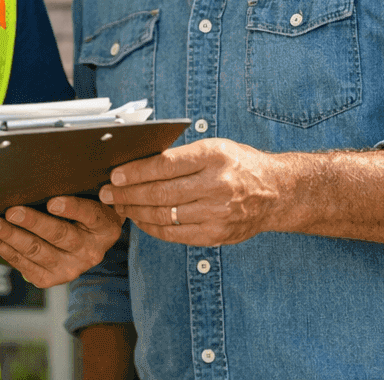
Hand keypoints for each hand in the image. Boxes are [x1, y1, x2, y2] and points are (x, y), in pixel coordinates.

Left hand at [0, 197, 123, 287]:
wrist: (87, 244)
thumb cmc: (85, 213)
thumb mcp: (92, 199)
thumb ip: (77, 189)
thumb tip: (44, 172)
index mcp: (104, 228)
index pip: (90, 215)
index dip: (71, 208)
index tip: (53, 201)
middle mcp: (90, 252)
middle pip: (59, 235)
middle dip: (32, 222)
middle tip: (11, 211)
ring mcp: (70, 269)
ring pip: (36, 251)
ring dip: (9, 236)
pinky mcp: (49, 279)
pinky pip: (22, 264)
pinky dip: (2, 249)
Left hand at [100, 138, 283, 245]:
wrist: (276, 192)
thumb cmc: (239, 164)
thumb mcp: (215, 148)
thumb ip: (181, 156)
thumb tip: (137, 164)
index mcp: (214, 156)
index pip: (165, 165)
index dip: (136, 172)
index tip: (114, 175)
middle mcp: (217, 185)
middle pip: (161, 193)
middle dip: (128, 194)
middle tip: (107, 193)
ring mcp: (218, 213)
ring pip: (165, 215)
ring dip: (136, 212)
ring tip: (119, 206)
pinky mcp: (217, 235)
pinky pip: (176, 234)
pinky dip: (153, 228)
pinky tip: (141, 220)